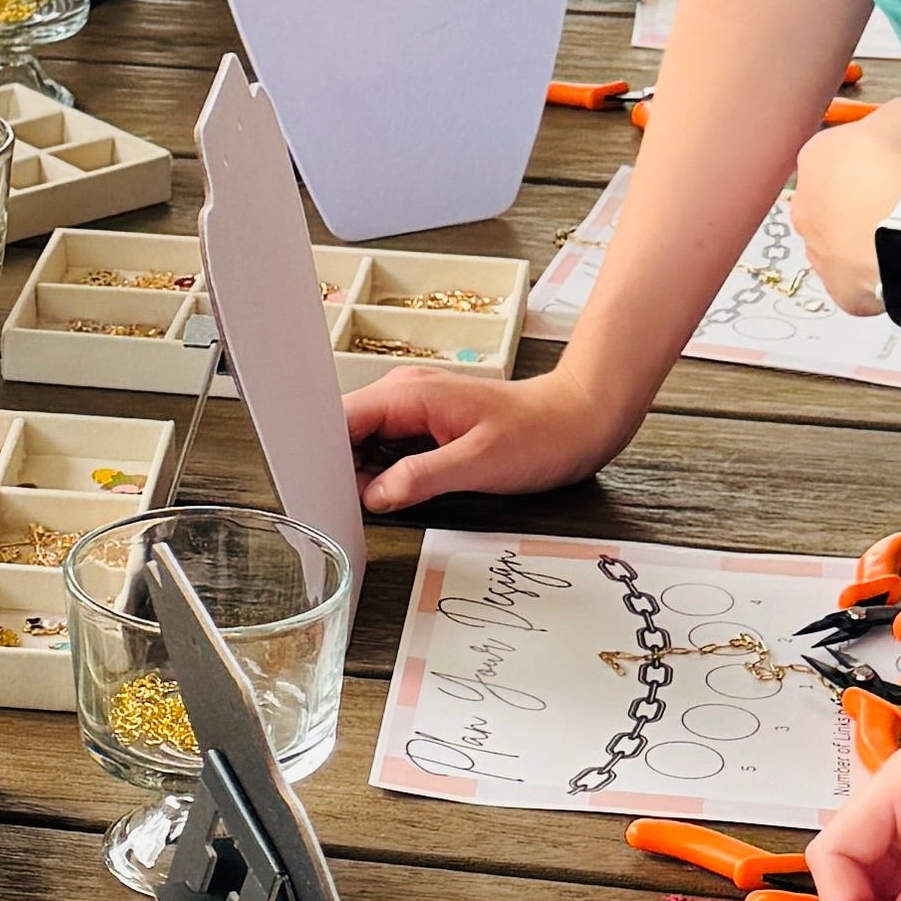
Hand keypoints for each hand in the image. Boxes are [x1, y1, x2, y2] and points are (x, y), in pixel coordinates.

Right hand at [340, 365, 625, 515]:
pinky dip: (388, 476)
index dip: (323, 454)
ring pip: (366, 446)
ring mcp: (416, 413)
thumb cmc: (539, 434)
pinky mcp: (428, 430)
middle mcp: (406, 396)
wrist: (579, 422)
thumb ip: (420, 478)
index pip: (339, 419)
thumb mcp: (478, 463)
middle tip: (352, 506)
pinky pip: (391, 453)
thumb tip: (374, 496)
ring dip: (366, 476)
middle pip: (346, 434)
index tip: (320, 488)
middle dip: (343, 471)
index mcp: (410, 394)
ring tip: (381, 502)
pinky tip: (399, 495)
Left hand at [787, 98, 900, 310]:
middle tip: (900, 201)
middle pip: (833, 202)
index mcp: (812, 157)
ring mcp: (817, 253)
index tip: (894, 164)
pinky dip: (880, 272)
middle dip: (862, 202)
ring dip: (867, 239)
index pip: (834, 155)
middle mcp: (803, 207)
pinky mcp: (839, 289)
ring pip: (841, 244)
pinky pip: (859, 280)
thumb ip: (888, 118)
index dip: (869, 159)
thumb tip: (894, 128)